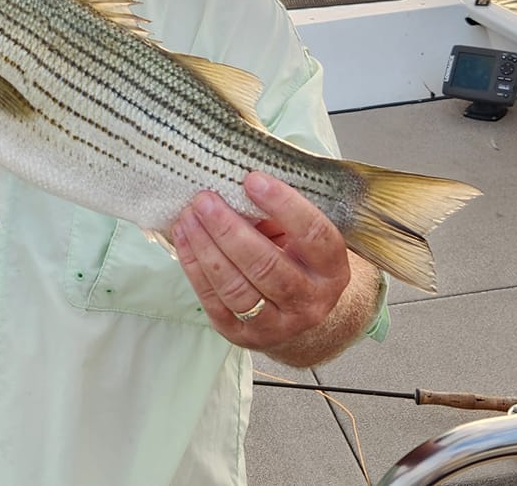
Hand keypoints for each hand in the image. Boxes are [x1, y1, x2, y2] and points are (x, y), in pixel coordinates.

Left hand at [170, 171, 353, 350]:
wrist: (302, 319)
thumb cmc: (301, 263)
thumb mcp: (305, 239)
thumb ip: (282, 216)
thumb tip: (238, 185)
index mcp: (333, 271)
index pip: (314, 236)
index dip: (284, 205)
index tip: (252, 179)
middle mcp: (309, 302)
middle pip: (267, 266)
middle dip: (230, 230)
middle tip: (205, 199)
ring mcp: (276, 325)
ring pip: (237, 289)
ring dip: (206, 248)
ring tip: (188, 217)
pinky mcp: (242, 337)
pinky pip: (214, 302)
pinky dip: (195, 267)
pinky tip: (184, 239)